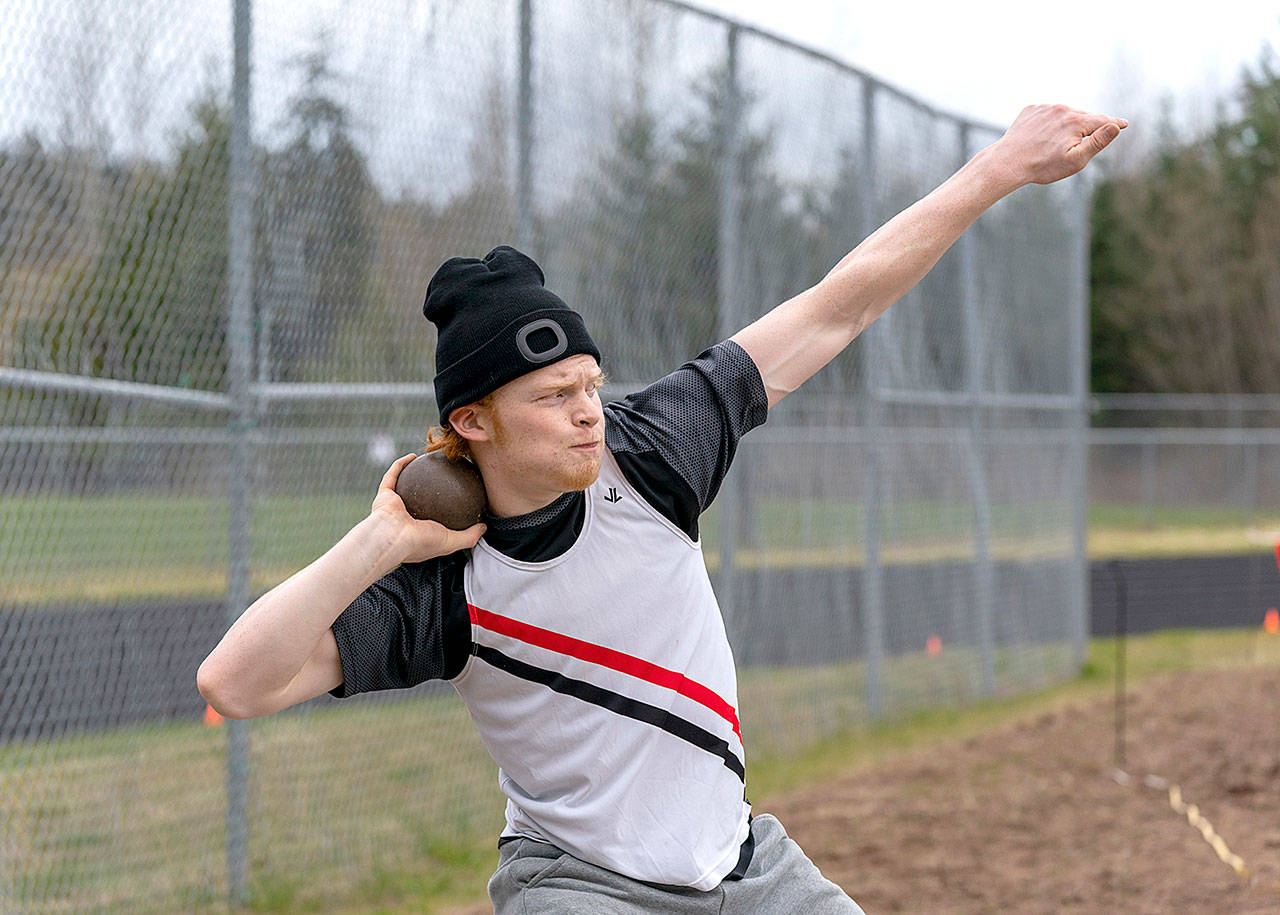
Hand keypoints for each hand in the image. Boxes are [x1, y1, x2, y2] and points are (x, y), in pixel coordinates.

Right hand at [370, 453, 486, 562]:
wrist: (391, 539)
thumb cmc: (420, 543)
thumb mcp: (451, 542)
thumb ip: (469, 536)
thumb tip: (485, 526)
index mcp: (419, 532)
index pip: (435, 518)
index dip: (447, 506)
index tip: (461, 494)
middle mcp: (406, 518)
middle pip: (420, 499)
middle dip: (432, 487)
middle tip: (447, 475)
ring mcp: (394, 506)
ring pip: (405, 485)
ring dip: (416, 473)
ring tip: (431, 461)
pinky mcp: (384, 494)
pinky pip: (393, 475)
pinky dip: (401, 464)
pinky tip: (414, 455)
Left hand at [993, 104, 1127, 186]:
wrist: (1007, 162)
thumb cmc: (1042, 167)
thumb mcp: (1075, 160)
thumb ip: (1097, 142)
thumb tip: (1115, 126)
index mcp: (1076, 121)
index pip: (1102, 121)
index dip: (1114, 124)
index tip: (1123, 124)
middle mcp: (1062, 108)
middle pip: (1083, 117)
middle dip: (1087, 128)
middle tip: (1079, 145)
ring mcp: (1045, 107)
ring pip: (1065, 114)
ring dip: (1067, 124)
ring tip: (1056, 144)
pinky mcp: (1031, 110)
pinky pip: (1047, 114)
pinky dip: (1050, 122)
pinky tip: (1042, 137)